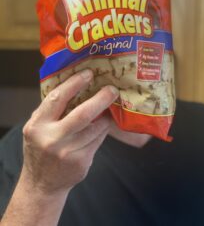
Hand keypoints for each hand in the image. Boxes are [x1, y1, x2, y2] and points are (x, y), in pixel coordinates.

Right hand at [21, 69, 118, 194]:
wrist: (42, 183)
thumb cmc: (40, 148)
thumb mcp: (37, 127)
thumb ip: (52, 110)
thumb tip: (78, 87)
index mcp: (37, 125)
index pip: (57, 98)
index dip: (74, 84)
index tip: (89, 74)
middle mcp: (52, 138)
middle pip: (83, 114)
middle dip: (101, 99)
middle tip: (112, 89)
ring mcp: (68, 152)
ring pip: (96, 127)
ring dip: (105, 116)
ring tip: (110, 106)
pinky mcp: (81, 161)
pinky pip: (98, 139)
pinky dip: (103, 129)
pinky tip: (104, 124)